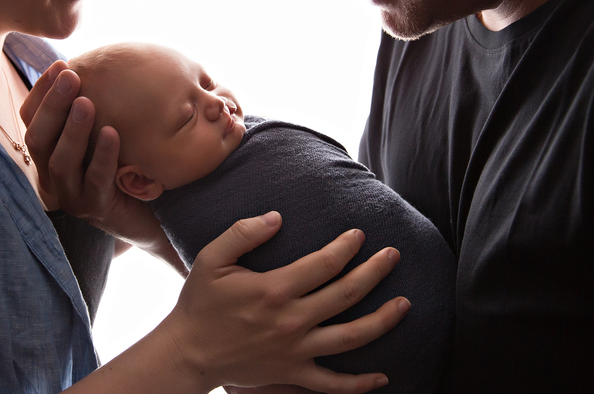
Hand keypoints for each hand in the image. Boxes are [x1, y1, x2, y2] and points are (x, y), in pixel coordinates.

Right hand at [20, 62, 182, 270]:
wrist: (151, 215)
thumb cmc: (125, 168)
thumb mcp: (105, 135)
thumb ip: (93, 110)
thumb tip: (98, 63)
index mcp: (49, 155)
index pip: (31, 120)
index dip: (42, 93)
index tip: (60, 65)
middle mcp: (52, 177)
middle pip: (38, 139)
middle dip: (53, 105)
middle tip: (71, 76)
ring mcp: (72, 196)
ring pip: (60, 161)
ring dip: (73, 129)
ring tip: (86, 102)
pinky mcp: (96, 209)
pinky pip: (96, 180)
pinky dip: (102, 155)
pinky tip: (112, 133)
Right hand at [158, 212, 408, 393]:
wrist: (189, 352)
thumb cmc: (200, 303)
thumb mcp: (211, 259)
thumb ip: (243, 233)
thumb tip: (276, 217)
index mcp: (275, 290)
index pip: (324, 263)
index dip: (347, 246)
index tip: (359, 234)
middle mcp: (292, 320)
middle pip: (347, 294)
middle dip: (375, 272)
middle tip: (393, 255)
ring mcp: (296, 351)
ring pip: (351, 337)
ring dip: (382, 319)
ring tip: (405, 303)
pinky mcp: (293, 374)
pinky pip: (333, 383)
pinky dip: (360, 383)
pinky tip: (383, 375)